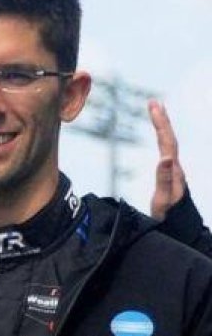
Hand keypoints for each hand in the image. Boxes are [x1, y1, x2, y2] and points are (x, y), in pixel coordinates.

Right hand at [149, 99, 186, 218]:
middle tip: (153, 103)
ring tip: (156, 113)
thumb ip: (165, 180)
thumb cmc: (170, 220)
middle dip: (162, 120)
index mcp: (174, 172)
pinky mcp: (171, 178)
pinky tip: (161, 141)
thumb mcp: (165, 201)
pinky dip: (162, 141)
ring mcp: (174, 173)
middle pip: (169, 140)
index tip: (154, 106)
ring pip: (169, 145)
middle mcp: (176, 170)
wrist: (181, 232)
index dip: (161, 123)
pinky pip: (167, 153)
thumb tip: (166, 158)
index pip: (167, 142)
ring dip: (162, 128)